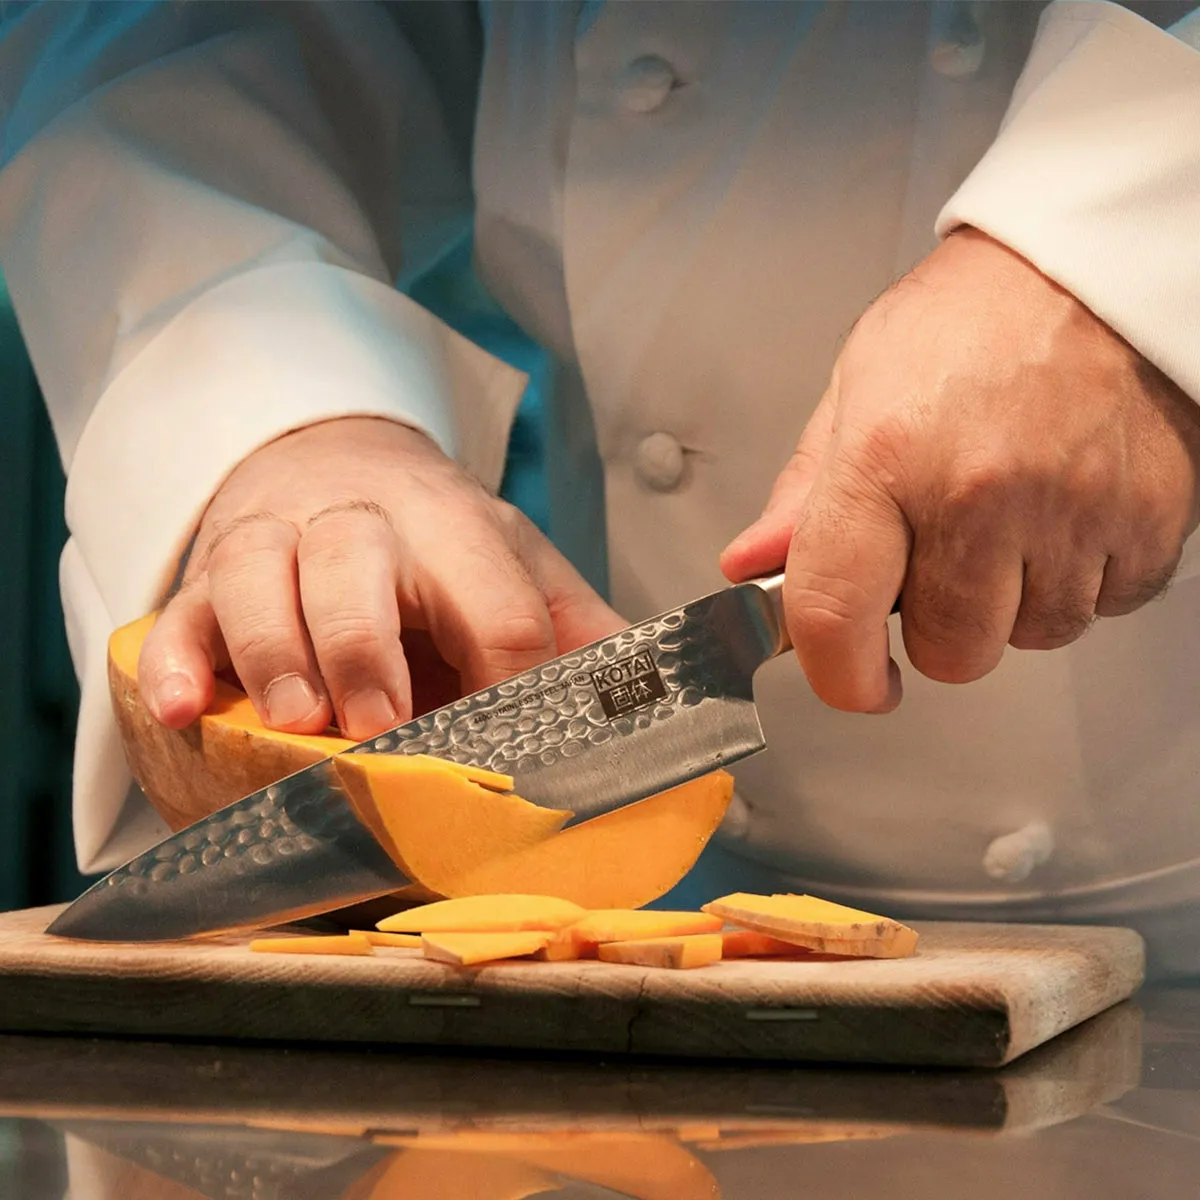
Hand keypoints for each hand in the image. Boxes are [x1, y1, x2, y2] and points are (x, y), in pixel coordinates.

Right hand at [138, 417, 623, 738]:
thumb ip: (579, 628)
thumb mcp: (518, 566)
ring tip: (298, 722)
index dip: (504, 673)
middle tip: (376, 727)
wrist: (341, 462)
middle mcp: (364, 524)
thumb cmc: (439, 543)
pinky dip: (174, 658)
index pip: (494, 602)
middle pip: (357, 565)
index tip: (503, 748)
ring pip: (261, 573)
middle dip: (366, 647)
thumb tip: (663, 698)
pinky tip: (183, 709)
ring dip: (277, 652)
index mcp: (459, 530)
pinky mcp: (212, 576)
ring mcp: (278, 541)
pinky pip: (181, 610)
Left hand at [722, 228, 1199, 712]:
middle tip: (943, 556)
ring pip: (1032, 638)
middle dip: (939, 625)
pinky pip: (1104, 607)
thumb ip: (806, 493)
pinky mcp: (1149, 520)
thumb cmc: (969, 320)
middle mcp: (979, 491)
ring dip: (1014, 603)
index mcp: (886, 457)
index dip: (838, 674)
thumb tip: (753, 565)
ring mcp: (1072, 510)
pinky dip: (1080, 578)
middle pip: (952, 652)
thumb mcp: (857, 388)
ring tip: (1010, 518)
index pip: (836, 613)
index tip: (854, 681)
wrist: (1093, 267)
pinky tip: (1064, 512)